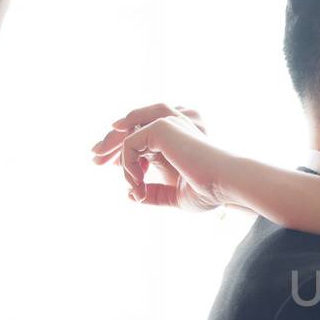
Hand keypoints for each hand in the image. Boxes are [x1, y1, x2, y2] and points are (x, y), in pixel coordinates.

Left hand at [90, 103, 227, 211]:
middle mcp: (171, 126)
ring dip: (114, 153)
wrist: (226, 183)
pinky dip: (128, 166)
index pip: (140, 137)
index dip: (122, 152)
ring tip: (110, 171)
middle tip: (93, 159)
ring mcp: (166, 123)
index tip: (111, 170)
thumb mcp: (175, 196)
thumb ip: (155, 194)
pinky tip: (137, 183)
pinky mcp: (161, 126)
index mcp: (176, 139)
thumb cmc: (209, 191)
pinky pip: (129, 144)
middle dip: (108, 144)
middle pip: (128, 128)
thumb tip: (130, 195)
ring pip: (126, 134)